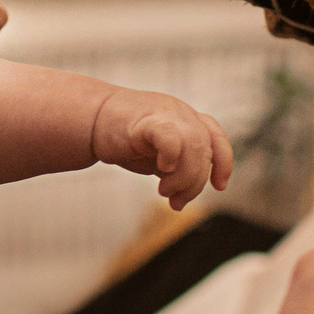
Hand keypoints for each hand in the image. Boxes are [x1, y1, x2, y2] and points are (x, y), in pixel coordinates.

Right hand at [92, 88, 234, 208]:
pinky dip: (172, 156)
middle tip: (176, 201)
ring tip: (164, 191)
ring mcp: (165, 113)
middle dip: (195, 182)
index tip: (220, 187)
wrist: (89, 120)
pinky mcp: (146, 120)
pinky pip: (171, 137)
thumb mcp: (158, 154)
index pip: (216, 138)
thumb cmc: (123, 138)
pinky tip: (161, 168)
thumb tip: (188, 191)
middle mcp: (180, 113)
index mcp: (186, 119)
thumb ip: (177, 165)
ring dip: (185, 177)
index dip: (224, 163)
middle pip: (206, 149)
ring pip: (194, 145)